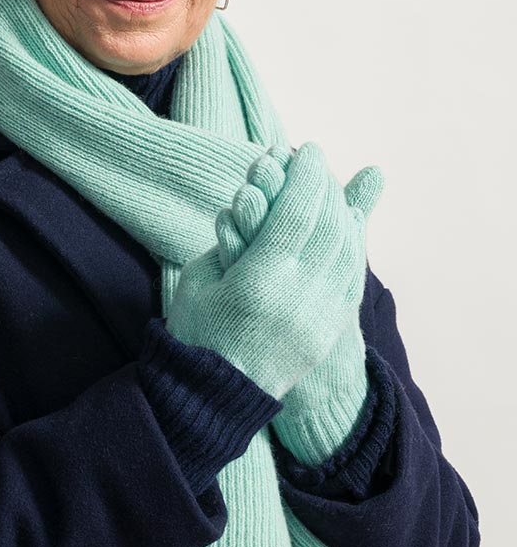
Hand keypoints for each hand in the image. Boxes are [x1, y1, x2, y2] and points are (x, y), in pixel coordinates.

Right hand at [164, 142, 383, 400]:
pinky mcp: (328, 332)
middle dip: (327, 187)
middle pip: (330, 226)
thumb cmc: (194, 330)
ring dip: (343, 213)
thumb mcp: (198, 277)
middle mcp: (299, 298)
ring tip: (333, 190)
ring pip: (348, 251)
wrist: (213, 397)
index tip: (306, 149)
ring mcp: (319, 318)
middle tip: (320, 163)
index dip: (305, 175)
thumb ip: (232, 238)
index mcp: (259, 281)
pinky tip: (346, 227)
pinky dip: (351, 246)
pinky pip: (351, 278)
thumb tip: (261, 203)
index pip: (297, 212)